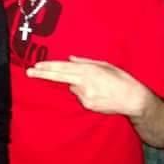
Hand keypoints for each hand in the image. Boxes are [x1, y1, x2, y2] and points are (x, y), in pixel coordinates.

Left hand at [26, 56, 147, 115]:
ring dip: (77, 84)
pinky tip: (98, 93)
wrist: (134, 100)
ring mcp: (85, 95)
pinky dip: (84, 92)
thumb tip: (70, 59)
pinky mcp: (87, 105)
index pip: (63, 68)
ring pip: (72, 87)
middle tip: (29, 72)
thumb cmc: (122, 79)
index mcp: (89, 71)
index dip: (49, 67)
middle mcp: (84, 82)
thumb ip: (85, 62)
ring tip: (96, 85)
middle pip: (59, 77)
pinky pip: (80, 96)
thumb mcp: (106, 65)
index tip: (36, 65)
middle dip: (43, 74)